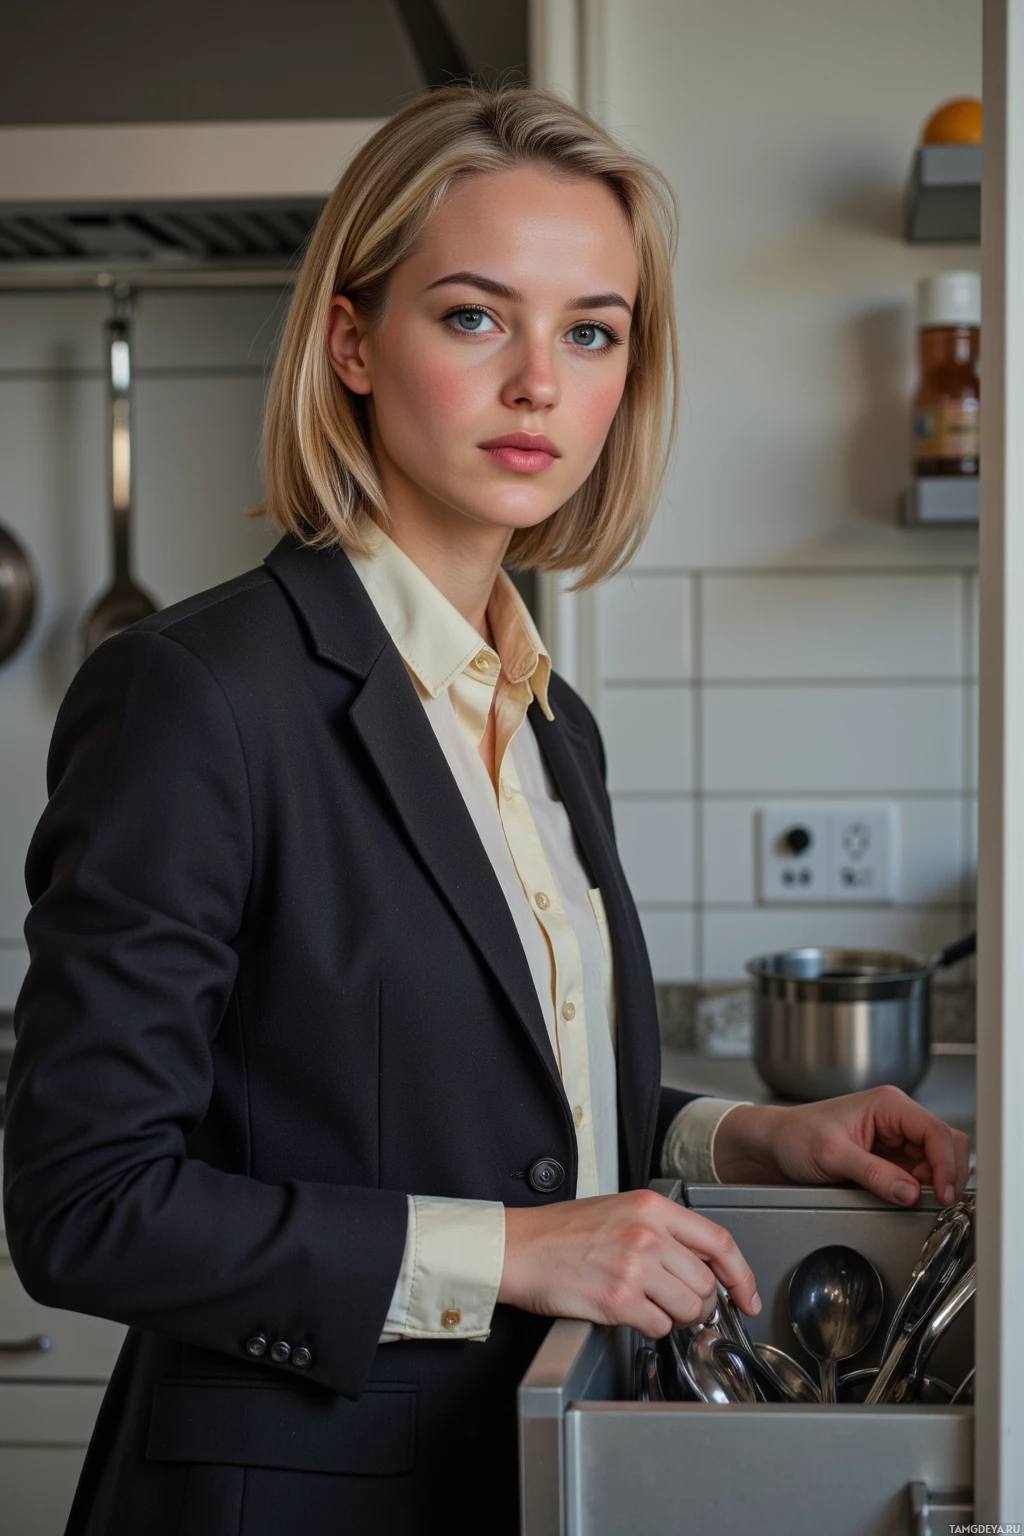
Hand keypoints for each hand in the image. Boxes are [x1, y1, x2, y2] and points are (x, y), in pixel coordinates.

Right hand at [498, 1188, 759, 1337]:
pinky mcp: (617, 1299)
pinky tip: (628, 1313)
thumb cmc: (563, 1231)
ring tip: (650, 1307)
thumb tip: (702, 1264)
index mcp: (652, 1207)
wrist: (520, 1248)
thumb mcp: (621, 1210)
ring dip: (677, 1317)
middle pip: (706, 1282)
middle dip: (700, 1302)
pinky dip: (650, 1328)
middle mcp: (648, 1233)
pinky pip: (658, 1327)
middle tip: (679, 1304)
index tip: (746, 1295)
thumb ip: (663, 1230)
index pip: (720, 1241)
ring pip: (689, 1308)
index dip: (742, 1275)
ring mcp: (634, 1267)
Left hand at [712, 1086, 971, 1206]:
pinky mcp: (890, 1159)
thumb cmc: (796, 1136)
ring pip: (937, 1161)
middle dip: (948, 1173)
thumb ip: (873, 1173)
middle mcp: (896, 1118)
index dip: (947, 1164)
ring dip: (936, 1183)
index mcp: (888, 1104)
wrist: (774, 1146)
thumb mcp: (832, 1154)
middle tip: (940, 1202)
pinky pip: (920, 1174)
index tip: (945, 1193)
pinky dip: (924, 1189)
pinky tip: (912, 1199)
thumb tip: (910, 1192)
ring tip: (920, 1201)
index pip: (935, 1131)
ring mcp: (895, 1139)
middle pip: (946, 1144)